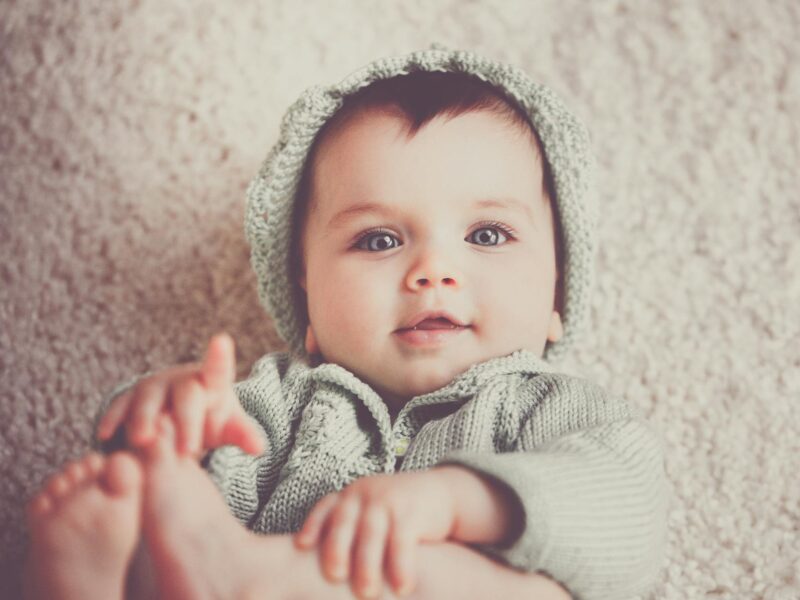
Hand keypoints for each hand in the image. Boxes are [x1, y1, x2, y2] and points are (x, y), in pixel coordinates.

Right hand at [95, 332, 264, 456]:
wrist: (177, 414)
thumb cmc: (208, 417)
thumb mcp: (227, 426)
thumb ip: (242, 433)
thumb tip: (260, 447)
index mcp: (212, 382)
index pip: (219, 369)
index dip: (220, 356)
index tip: (222, 341)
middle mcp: (182, 379)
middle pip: (186, 395)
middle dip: (187, 421)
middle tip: (188, 450)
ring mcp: (154, 386)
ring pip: (149, 399)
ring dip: (145, 419)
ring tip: (144, 442)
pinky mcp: (129, 397)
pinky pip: (120, 406)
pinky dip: (114, 419)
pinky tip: (105, 435)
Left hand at [293, 470, 457, 598]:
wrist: (442, 493)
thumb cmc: (398, 512)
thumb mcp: (370, 511)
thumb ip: (349, 529)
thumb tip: (320, 567)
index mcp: (351, 496)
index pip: (326, 508)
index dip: (313, 525)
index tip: (302, 545)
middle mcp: (366, 495)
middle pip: (345, 522)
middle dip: (337, 549)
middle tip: (334, 577)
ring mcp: (389, 501)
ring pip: (372, 534)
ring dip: (367, 565)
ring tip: (366, 594)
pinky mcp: (412, 513)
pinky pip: (403, 541)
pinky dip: (401, 565)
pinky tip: (402, 588)